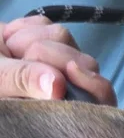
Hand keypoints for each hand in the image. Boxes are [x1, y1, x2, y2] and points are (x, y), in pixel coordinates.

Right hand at [0, 16, 115, 103]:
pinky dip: (24, 29)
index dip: (91, 83)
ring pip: (64, 39)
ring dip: (31, 41)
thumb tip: (56, 85)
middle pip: (84, 63)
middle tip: (19, 59)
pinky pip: (46, 24)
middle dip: (48, 55)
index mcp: (65, 113)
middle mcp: (70, 93)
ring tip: (9, 54)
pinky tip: (9, 43)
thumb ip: (24, 81)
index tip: (69, 71)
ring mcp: (62, 67)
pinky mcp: (49, 43)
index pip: (100, 99)